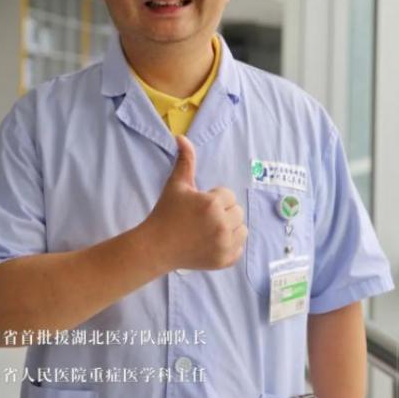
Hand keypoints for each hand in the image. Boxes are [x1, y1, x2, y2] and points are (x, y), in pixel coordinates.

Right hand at [142, 135, 246, 273]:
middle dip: (223, 212)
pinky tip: (212, 242)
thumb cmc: (166, 213)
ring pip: (242, 229)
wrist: (156, 246)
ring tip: (209, 229)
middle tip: (202, 218)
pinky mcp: (224, 260)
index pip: (228, 195)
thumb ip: (185, 160)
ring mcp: (224, 245)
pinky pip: (240, 247)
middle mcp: (222, 224)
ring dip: (230, 227)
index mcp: (212, 204)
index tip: (197, 206)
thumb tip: (181, 137)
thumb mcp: (176, 184)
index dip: (213, 198)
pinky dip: (230, 245)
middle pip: (237, 211)